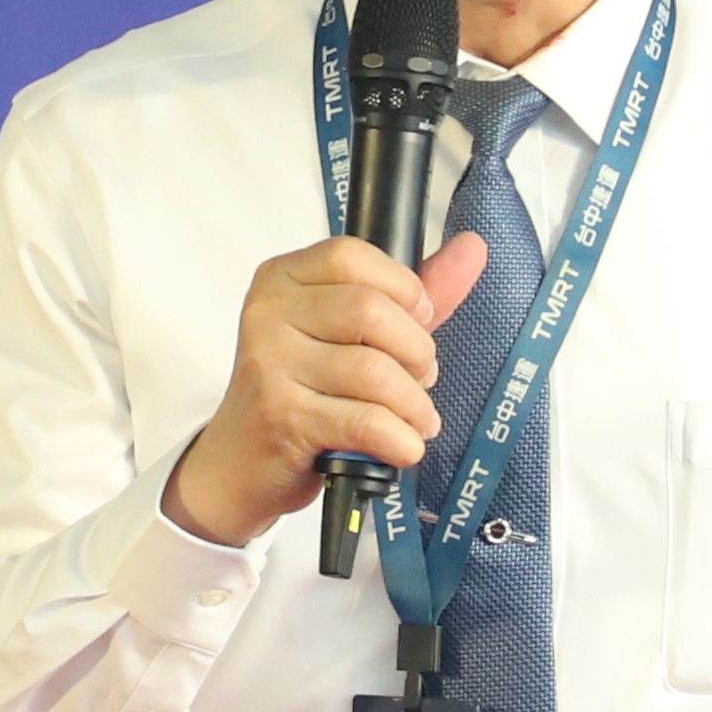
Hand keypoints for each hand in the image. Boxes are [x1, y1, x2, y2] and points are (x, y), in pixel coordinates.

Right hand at [162, 229, 489, 548]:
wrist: (238, 464)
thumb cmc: (300, 392)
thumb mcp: (350, 335)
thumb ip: (410, 293)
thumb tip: (473, 248)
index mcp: (281, 279)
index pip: (350, 256)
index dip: (401, 287)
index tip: (419, 318)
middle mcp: (267, 313)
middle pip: (369, 310)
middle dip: (416, 351)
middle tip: (420, 379)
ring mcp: (269, 365)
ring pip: (374, 372)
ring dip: (414, 405)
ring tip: (416, 419)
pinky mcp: (281, 417)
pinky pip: (365, 421)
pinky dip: (400, 440)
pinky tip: (403, 447)